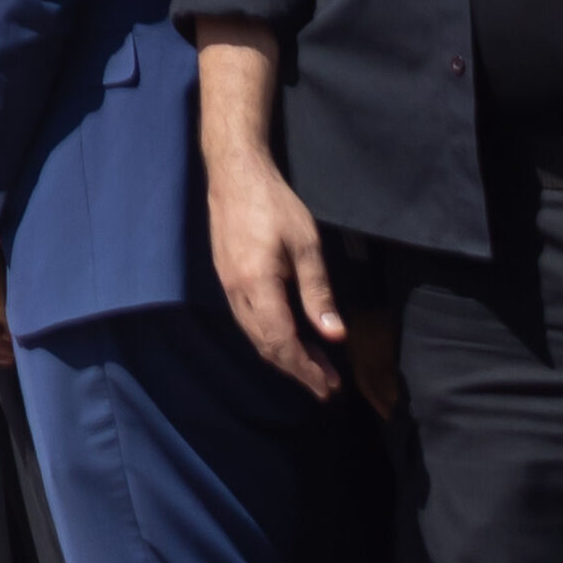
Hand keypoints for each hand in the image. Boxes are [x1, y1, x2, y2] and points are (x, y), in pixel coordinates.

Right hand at [205, 139, 347, 400]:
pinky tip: (289, 338)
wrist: (234, 174)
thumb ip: (318, 293)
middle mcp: (236, 292)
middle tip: (327, 388)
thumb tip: (335, 336)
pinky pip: (248, 321)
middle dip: (297, 370)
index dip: (305, 369)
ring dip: (284, 357)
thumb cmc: (274, 205)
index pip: (281, 341)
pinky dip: (271, 338)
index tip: (329, 388)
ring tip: (314, 369)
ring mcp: (227, 286)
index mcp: (257, 285)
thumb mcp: (306, 245)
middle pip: (266, 345)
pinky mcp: (227, 278)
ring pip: (255, 336)